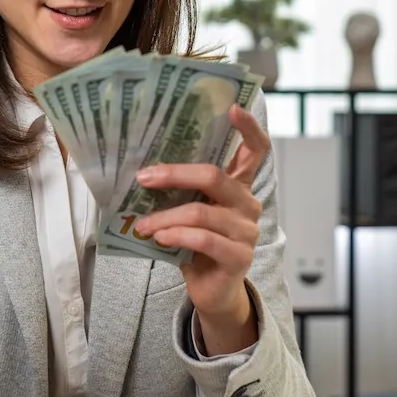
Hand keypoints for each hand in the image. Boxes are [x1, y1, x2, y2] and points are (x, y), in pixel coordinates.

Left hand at [133, 104, 269, 349]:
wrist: (210, 290)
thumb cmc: (195, 244)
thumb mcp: (187, 210)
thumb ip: (179, 191)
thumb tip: (140, 170)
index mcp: (237, 186)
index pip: (256, 150)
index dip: (249, 128)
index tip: (234, 107)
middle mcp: (247, 204)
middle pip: (215, 176)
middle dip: (174, 174)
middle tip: (143, 178)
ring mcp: (246, 231)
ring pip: (201, 212)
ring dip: (165, 217)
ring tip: (143, 225)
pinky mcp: (239, 257)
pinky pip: (203, 239)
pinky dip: (176, 235)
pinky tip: (159, 238)